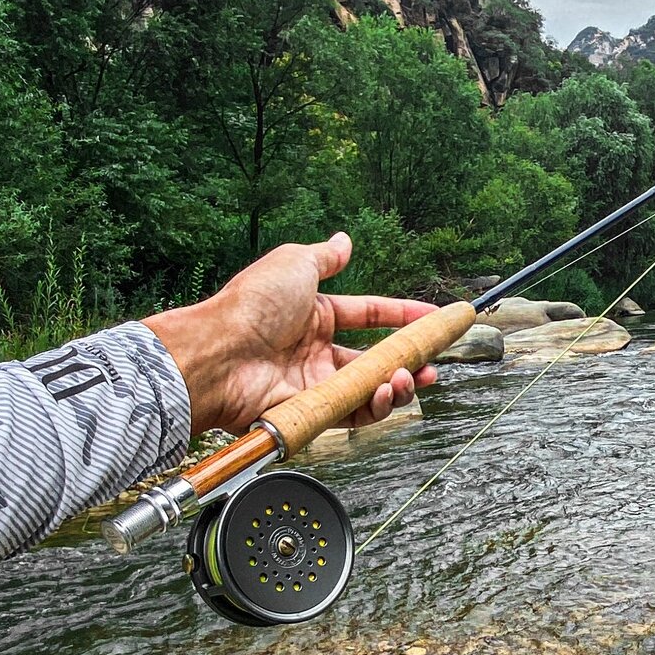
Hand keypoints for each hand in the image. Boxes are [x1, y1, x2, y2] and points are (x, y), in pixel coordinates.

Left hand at [143, 233, 438, 437]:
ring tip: (411, 379)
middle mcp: (315, 350)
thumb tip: (344, 240)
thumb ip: (325, 257)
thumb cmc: (251, 306)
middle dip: (408, 361)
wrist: (221, 354)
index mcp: (314, 314)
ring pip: (368, 390)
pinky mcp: (309, 412)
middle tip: (432, 364)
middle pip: (373, 359)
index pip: (369, 315)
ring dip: (397, 386)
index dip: (403, 316)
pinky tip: (385, 392)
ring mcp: (313, 383)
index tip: (433, 319)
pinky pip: (351, 414)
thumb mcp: (294, 264)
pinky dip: (375, 406)